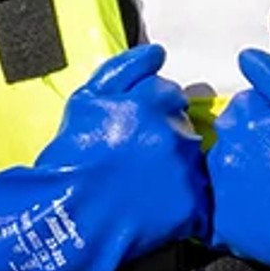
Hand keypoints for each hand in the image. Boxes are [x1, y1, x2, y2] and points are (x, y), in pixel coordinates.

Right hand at [32, 44, 208, 261]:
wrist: (70, 217)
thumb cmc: (72, 161)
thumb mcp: (87, 100)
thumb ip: (125, 69)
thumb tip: (157, 53)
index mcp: (152, 103)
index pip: (168, 94)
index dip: (149, 111)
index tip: (133, 129)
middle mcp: (175, 133)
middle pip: (182, 126)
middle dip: (163, 138)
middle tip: (134, 159)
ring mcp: (187, 171)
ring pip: (192, 160)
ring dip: (175, 168)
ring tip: (142, 186)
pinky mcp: (192, 206)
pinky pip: (199, 199)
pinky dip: (183, 203)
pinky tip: (155, 207)